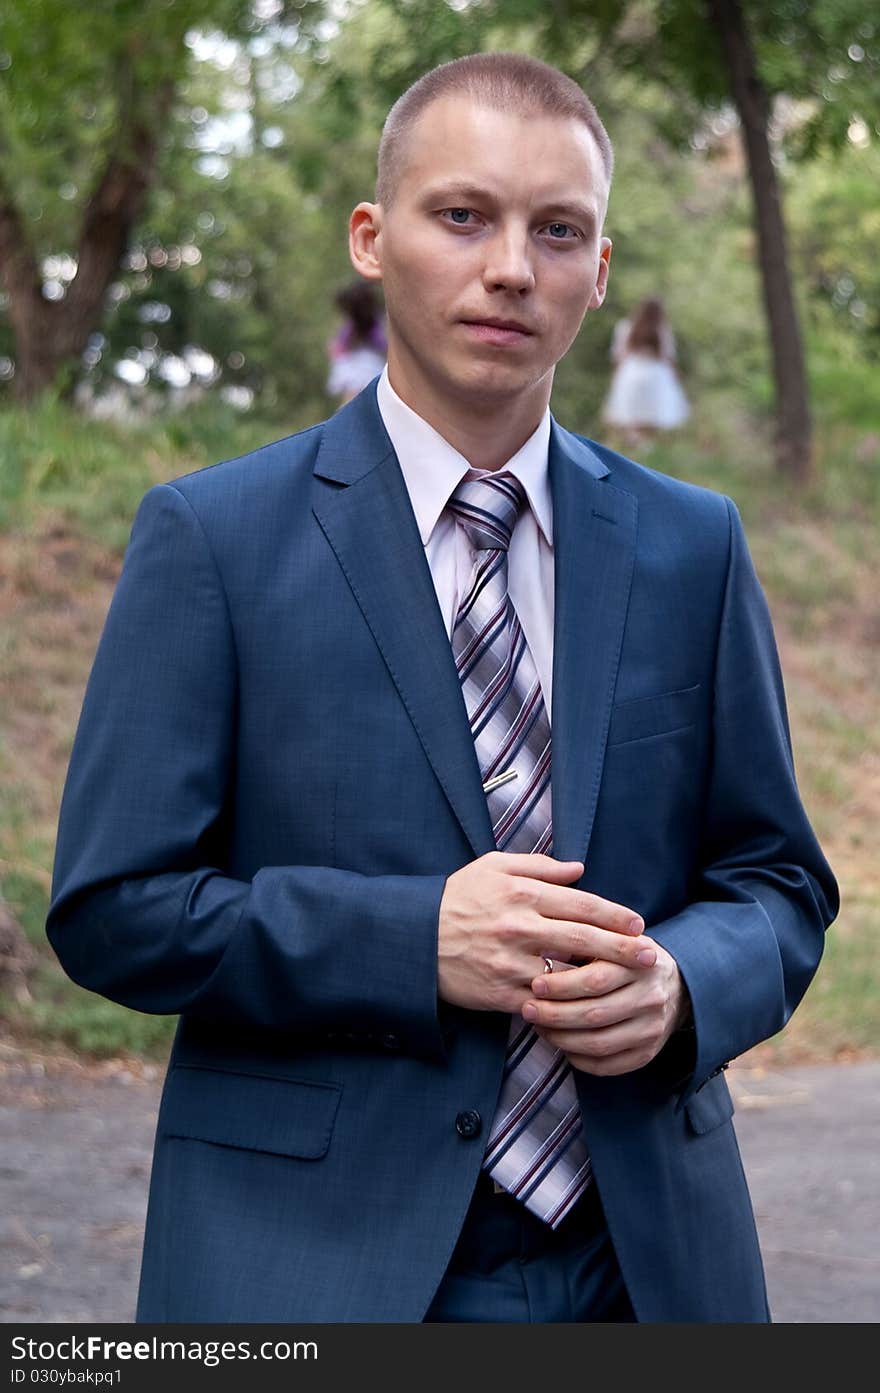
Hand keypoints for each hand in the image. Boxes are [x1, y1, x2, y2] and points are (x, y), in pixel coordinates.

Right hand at [437, 851, 655, 1012]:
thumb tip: (580, 869)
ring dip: (600, 982)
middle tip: (650, 956)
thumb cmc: (458, 898)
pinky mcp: (502, 992)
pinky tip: (586, 1008)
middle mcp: (521, 927)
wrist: (415, 938)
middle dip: (622, 948)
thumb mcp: (494, 867)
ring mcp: (512, 963)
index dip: (616, 915)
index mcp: (523, 893)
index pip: (582, 904)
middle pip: (585, 939)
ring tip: (626, 985)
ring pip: (568, 976)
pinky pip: (543, 1003)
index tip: (639, 924)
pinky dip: (566, 1006)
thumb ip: (539, 866)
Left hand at [520, 941, 689, 1076]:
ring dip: (561, 1039)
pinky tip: (562, 1046)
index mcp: (640, 964)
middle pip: (594, 1014)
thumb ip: (586, 940)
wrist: (677, 986)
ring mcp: (651, 1028)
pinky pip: (607, 1065)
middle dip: (554, 1015)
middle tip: (528, 1010)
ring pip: (598, 1043)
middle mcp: (650, 997)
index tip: (535, 985)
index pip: (596, 980)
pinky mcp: (648, 1053)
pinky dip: (578, 1059)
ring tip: (539, 1027)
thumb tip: (542, 948)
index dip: (562, 986)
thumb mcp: (615, 939)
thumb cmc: (629, 959)